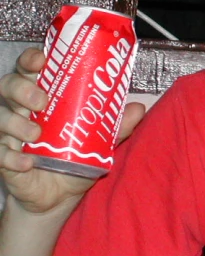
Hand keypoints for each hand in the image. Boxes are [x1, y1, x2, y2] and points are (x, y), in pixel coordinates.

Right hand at [0, 48, 144, 214]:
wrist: (59, 196)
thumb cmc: (76, 157)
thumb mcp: (101, 140)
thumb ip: (118, 125)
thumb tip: (138, 107)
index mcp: (46, 96)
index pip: (31, 68)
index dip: (31, 59)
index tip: (41, 59)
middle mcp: (23, 110)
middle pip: (8, 86)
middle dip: (22, 89)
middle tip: (42, 101)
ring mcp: (10, 133)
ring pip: (0, 117)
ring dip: (16, 123)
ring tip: (36, 133)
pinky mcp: (3, 158)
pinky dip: (10, 157)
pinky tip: (27, 163)